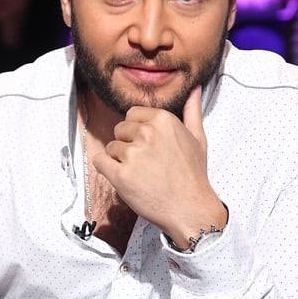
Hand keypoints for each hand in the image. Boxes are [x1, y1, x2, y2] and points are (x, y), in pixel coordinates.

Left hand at [93, 87, 226, 247]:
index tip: (149, 146)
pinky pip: (99, 162)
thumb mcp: (198, 138)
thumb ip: (192, 111)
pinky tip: (123, 177)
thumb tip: (194, 90)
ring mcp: (132, 154)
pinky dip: (107, 169)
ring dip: (120, 160)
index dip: (138, 130)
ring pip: (110, 147)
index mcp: (163, 120)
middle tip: (146, 162)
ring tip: (140, 174)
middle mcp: (146, 133)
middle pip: (120, 129)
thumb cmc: (194, 175)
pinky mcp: (120, 174)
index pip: (132, 114)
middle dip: (128, 144)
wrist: (190, 209)